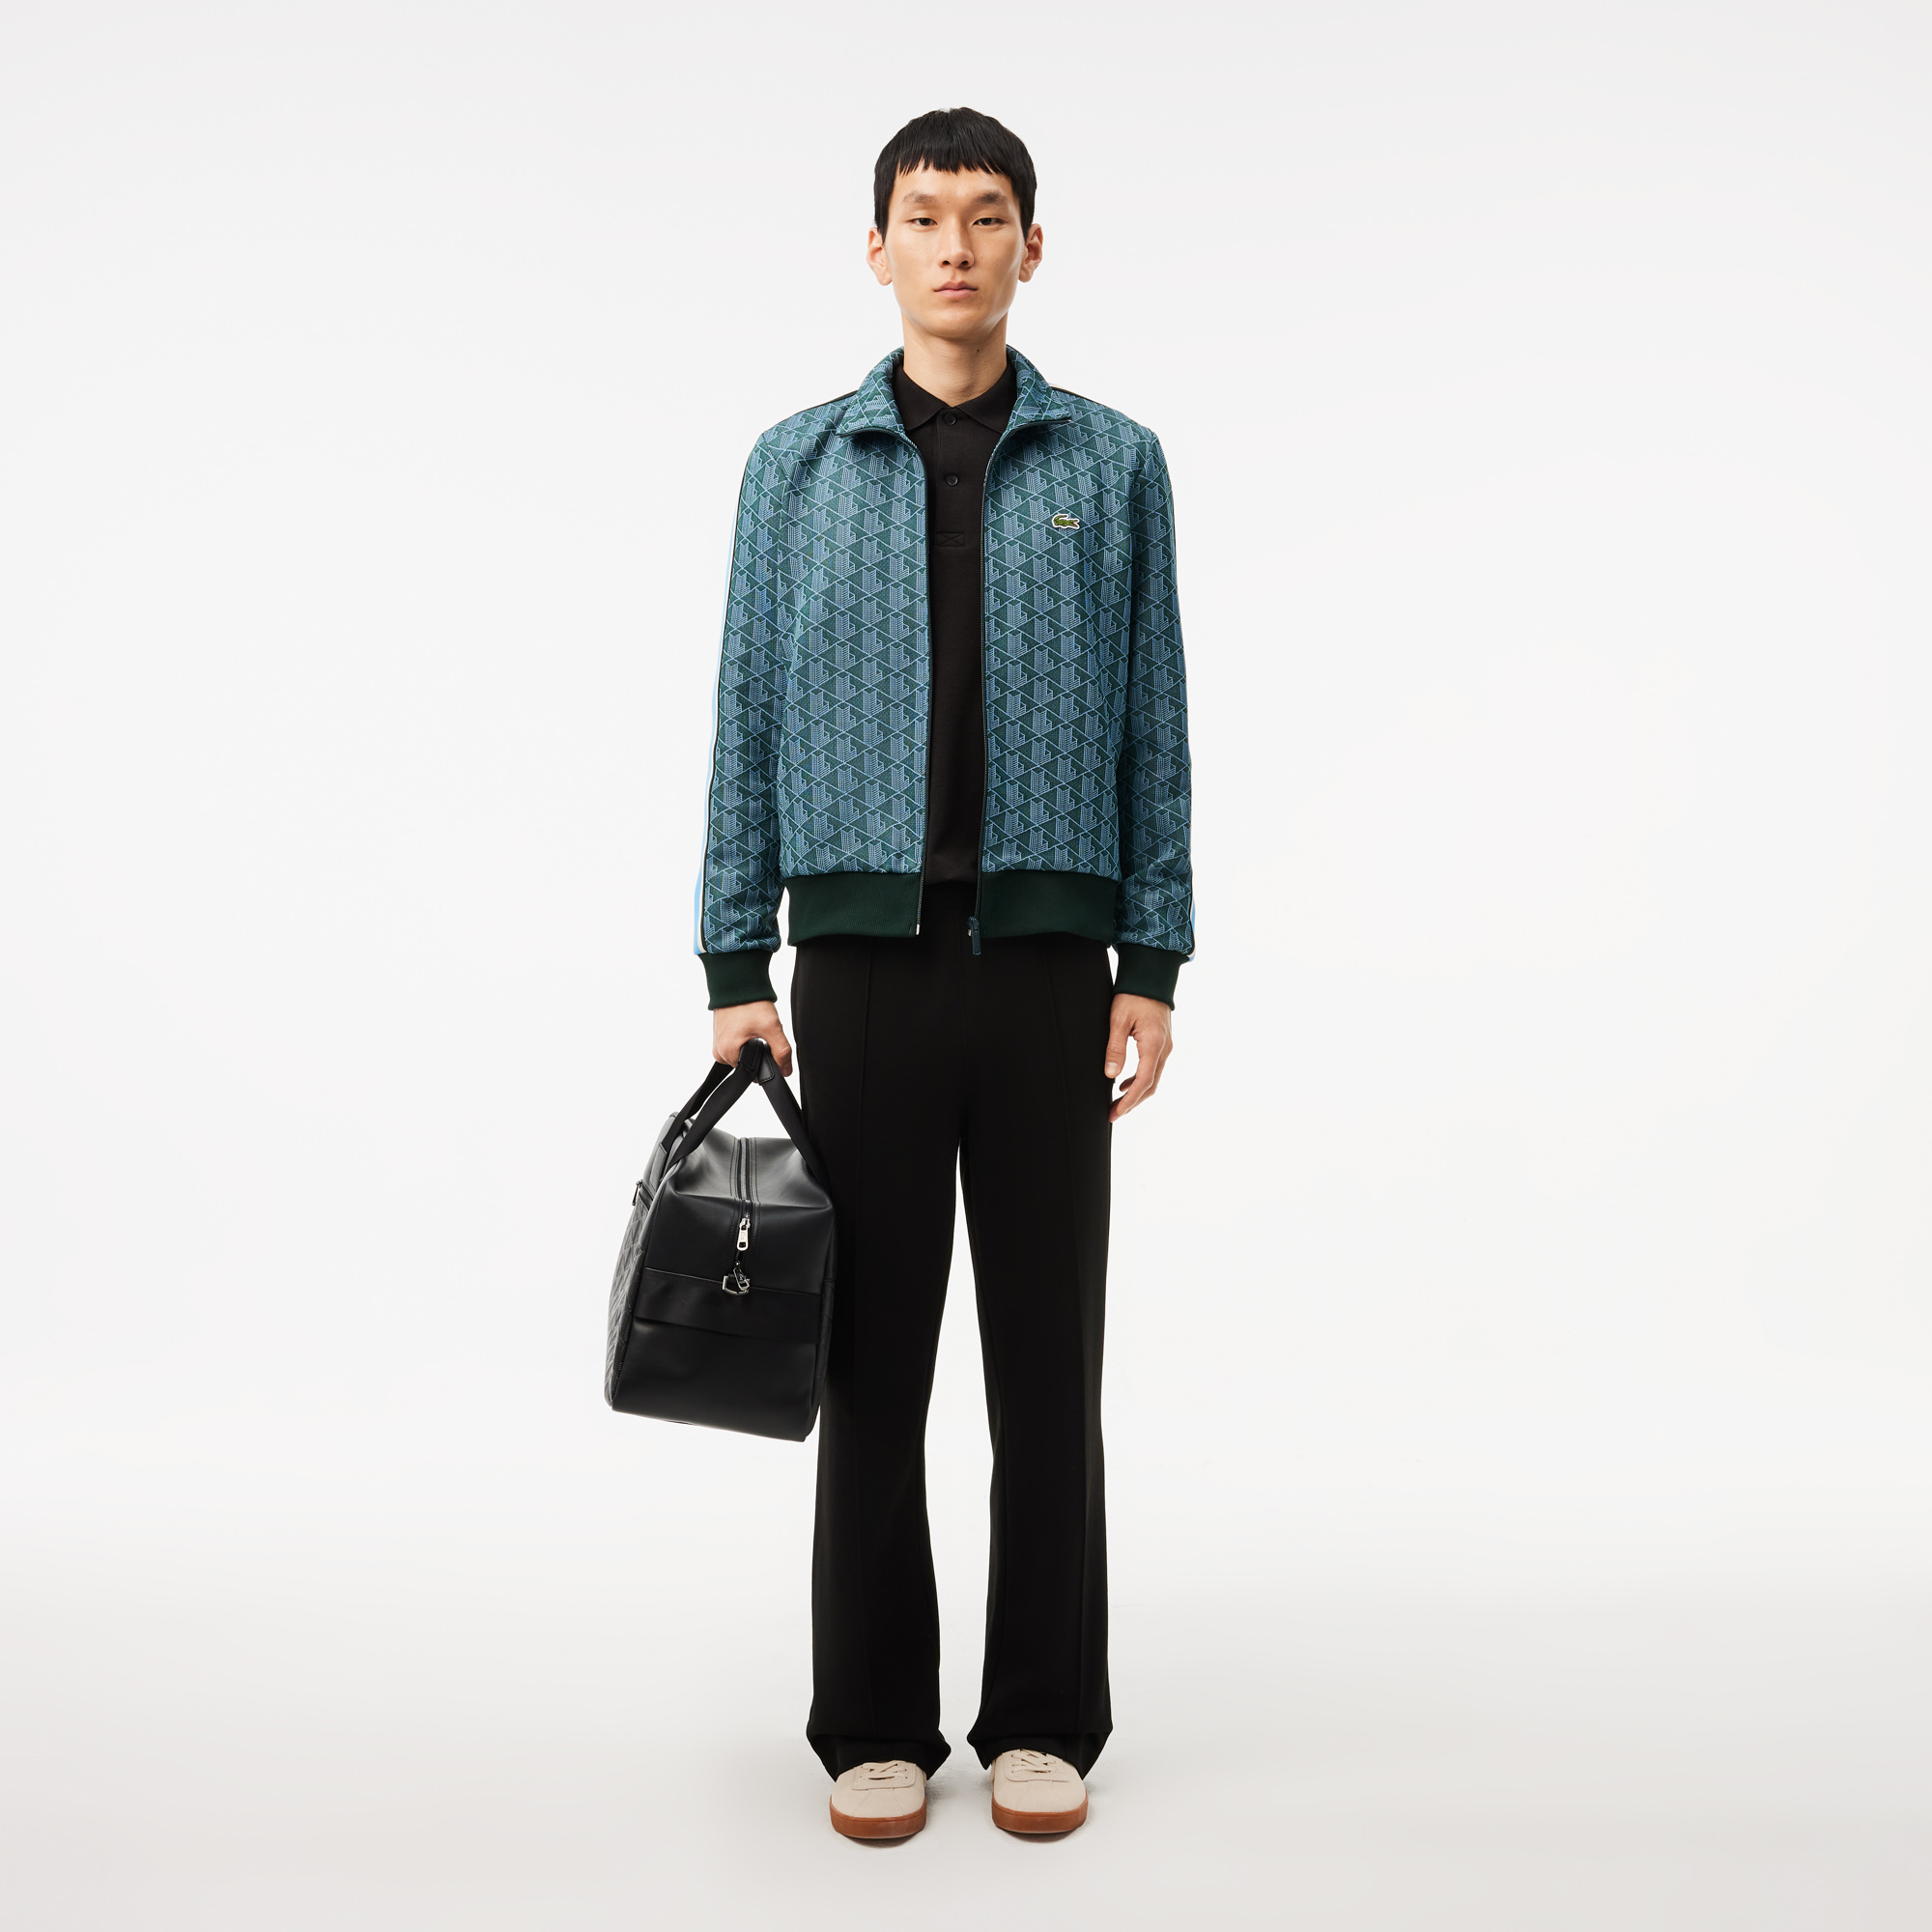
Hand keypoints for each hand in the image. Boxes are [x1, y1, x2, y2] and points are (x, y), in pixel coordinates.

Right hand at [712, 999, 792, 1076]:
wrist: (737, 981)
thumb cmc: (749, 1002)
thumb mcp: (771, 1027)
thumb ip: (781, 1051)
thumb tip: (786, 1071)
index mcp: (727, 1054)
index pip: (752, 1071)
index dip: (765, 1061)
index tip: (767, 1044)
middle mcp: (718, 1051)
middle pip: (747, 1062)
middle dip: (758, 1050)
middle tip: (760, 1031)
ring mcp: (717, 1042)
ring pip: (742, 1053)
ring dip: (752, 1043)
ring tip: (753, 1025)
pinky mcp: (719, 1034)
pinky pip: (736, 1043)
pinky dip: (745, 1036)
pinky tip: (747, 1023)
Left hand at [1104, 994, 1172, 1122]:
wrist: (1151, 977)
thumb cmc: (1133, 995)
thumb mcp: (1118, 1020)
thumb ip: (1115, 1048)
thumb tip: (1111, 1075)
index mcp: (1154, 1045)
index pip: (1144, 1082)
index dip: (1130, 1101)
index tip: (1116, 1112)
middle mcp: (1164, 1049)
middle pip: (1150, 1085)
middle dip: (1132, 1103)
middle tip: (1113, 1114)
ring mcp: (1165, 1046)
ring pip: (1153, 1078)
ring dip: (1136, 1094)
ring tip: (1117, 1103)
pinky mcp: (1162, 1043)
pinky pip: (1153, 1068)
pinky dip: (1140, 1080)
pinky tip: (1124, 1084)